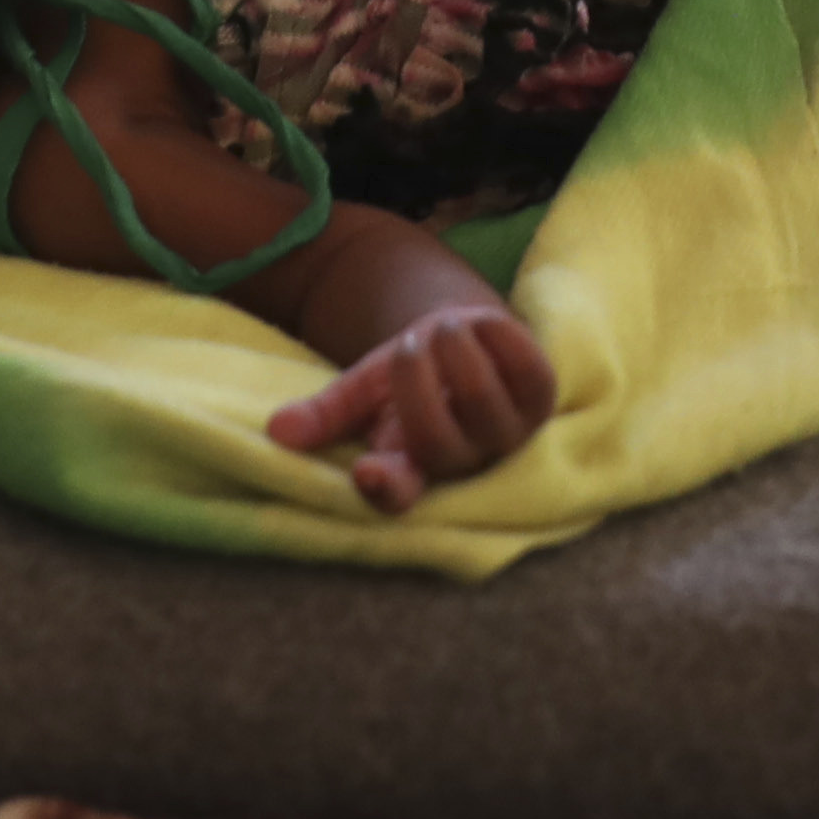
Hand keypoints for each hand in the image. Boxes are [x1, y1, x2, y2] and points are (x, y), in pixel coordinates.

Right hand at [268, 299, 557, 510]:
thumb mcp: (363, 390)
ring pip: (484, 405)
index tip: (365, 471)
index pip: (398, 494)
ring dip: (458, 355)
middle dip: (415, 386)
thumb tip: (277, 429)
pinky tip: (482, 324)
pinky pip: (528, 371)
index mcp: (411, 466)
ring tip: (443, 326)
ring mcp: (508, 433)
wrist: (462, 342)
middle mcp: (464, 461)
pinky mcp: (540, 397)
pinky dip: (501, 337)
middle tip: (406, 344)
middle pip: (439, 442)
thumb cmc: (409, 376)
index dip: (385, 490)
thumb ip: (326, 411)